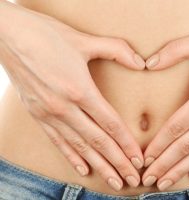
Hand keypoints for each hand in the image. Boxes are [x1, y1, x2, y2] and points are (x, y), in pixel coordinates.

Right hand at [0, 1, 145, 190]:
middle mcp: (64, 108)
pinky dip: (72, 157)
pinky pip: (57, 142)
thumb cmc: (46, 35)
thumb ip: (117, 50)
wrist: (6, 35)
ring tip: (114, 182)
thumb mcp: (85, 40)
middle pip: (98, 142)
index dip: (127, 144)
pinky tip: (83, 169)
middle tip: (133, 180)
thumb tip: (141, 62)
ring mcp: (49, 114)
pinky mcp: (37, 115)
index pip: (110, 124)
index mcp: (79, 90)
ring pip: (80, 147)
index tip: (139, 160)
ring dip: (99, 166)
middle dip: (118, 163)